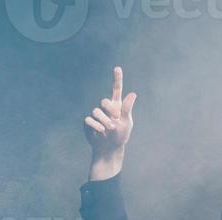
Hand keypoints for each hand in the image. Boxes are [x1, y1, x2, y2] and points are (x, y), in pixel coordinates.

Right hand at [85, 66, 136, 180]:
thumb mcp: (127, 123)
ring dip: (104, 120)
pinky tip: (101, 131)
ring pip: (96, 111)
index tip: (117, 68)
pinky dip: (95, 125)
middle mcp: (105, 109)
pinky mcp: (88, 124)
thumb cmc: (120, 135)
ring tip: (109, 129)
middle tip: (116, 119)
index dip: (117, 79)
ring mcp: (96, 116)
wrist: (109, 148)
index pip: (116, 90)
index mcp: (117, 106)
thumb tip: (132, 94)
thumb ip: (128, 109)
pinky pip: (89, 120)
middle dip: (110, 109)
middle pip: (104, 101)